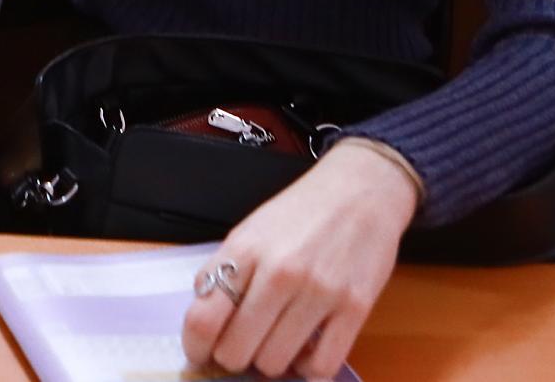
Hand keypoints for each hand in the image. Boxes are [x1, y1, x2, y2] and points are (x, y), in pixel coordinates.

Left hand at [182, 142, 417, 381]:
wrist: (359, 191)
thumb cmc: (299, 214)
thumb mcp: (247, 232)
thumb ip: (222, 272)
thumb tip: (203, 322)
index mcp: (244, 251)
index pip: (203, 319)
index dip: (196, 348)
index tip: (200, 355)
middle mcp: (279, 273)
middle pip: (236, 350)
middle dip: (232, 358)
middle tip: (240, 348)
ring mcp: (319, 292)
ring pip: (275, 363)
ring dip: (269, 363)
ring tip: (274, 343)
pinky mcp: (355, 308)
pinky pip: (322, 365)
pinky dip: (307, 369)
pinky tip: (304, 350)